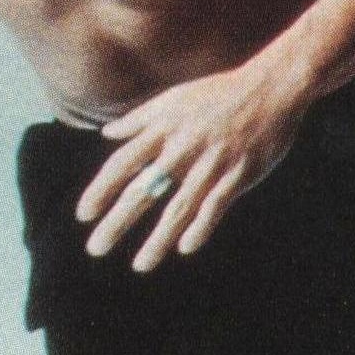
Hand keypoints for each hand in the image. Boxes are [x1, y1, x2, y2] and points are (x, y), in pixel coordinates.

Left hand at [75, 60, 310, 271]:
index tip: (84, 214)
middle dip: (118, 221)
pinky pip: (216, 206)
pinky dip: (200, 227)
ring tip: (140, 265)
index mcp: (165, 128)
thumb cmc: (218, 93)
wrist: (270, 89)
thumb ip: (140, 118)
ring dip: (158, 239)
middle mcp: (184, 148)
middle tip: (96, 248)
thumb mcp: (175, 97)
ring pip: (179, 207)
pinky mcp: (238, 173)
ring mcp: (212, 163)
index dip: (101, 189)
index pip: (123, 163)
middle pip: (144, 190)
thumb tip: (108, 133)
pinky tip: (185, 248)